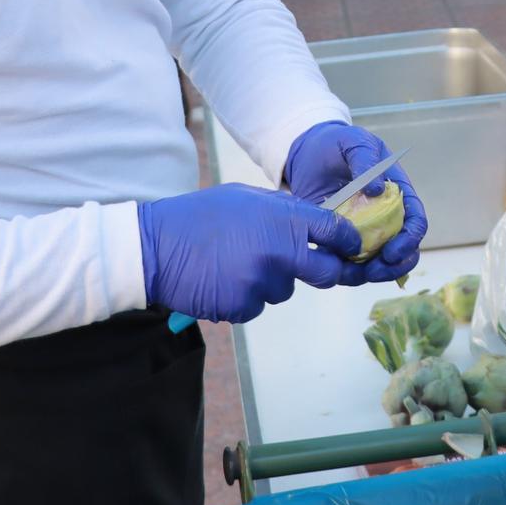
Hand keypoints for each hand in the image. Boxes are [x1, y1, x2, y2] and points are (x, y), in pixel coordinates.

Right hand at [137, 184, 362, 323]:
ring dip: (272, 281)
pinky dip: (245, 297)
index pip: (336, 231)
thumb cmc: (199, 217)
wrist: (155, 247)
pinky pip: (258, 305)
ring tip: (237, 264)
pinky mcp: (244, 307)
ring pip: (286, 290)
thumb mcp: (246, 198)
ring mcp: (263, 282)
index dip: (348, 241)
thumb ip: (282, 210)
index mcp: (284, 218)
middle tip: (313, 268)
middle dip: (326, 271)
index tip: (350, 247)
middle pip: (327, 273)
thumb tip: (311, 223)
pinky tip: (223, 281)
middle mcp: (280, 251)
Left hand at [284, 121, 426, 281]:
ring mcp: (363, 230)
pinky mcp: (340, 239)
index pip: (415, 220)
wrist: (306, 153)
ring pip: (379, 261)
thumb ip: (366, 160)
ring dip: (375, 273)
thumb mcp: (354, 142)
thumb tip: (377, 190)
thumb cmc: (336, 144)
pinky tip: (339, 272)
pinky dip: (349, 272)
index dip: (411, 238)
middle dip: (395, 264)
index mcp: (396, 193)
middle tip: (377, 270)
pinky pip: (350, 263)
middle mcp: (385, 216)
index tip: (394, 250)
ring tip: (360, 275)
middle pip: (402, 248)